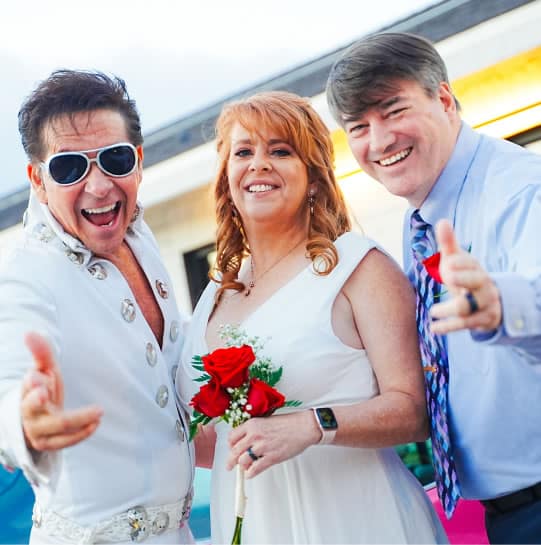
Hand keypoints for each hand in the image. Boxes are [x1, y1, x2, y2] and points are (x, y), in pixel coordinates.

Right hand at [22, 332, 102, 450]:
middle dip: (39, 403)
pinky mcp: (49, 443)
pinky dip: (82, 433)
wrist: (36, 419)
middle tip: (48, 393)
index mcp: (26, 391)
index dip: (33, 383)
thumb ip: (41, 351)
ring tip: (98, 411)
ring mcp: (38, 430)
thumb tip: (29, 333)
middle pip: (33, 409)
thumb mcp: (44, 369)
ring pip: (57, 427)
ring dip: (78, 419)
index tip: (37, 376)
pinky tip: (96, 423)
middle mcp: (28, 412)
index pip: (28, 386)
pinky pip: (65, 442)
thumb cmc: (42, 389)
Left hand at [226, 411, 319, 477]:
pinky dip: (250, 474)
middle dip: (231, 461)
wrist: (303, 427)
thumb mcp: (265, 421)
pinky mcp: (271, 458)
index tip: (232, 449)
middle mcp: (254, 435)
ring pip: (243, 461)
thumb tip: (246, 441)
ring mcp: (262, 447)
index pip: (232, 437)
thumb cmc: (287, 423)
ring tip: (245, 468)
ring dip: (242, 467)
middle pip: (234, 451)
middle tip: (229, 466)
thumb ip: (254, 430)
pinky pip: (254, 469)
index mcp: (252, 424)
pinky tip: (250, 474)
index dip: (230, 445)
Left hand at [429, 220, 501, 333]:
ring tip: (433, 311)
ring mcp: (485, 303)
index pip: (469, 262)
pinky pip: (466, 325)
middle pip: (476, 281)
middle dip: (463, 278)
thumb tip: (442, 221)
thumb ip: (449, 244)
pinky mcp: (483, 320)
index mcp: (475, 267)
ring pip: (469, 307)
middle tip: (447, 277)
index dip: (458, 262)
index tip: (447, 263)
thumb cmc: (465, 276)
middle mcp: (483, 284)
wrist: (489, 301)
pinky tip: (433, 328)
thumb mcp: (457, 260)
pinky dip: (449, 327)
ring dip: (449, 309)